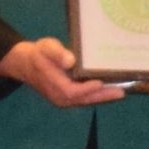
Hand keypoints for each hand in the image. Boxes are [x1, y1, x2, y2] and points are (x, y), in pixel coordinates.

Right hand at [0, 35, 127, 109]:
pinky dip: (97, 96)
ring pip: (85, 101)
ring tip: (120, 92)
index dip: (86, 88)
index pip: (70, 90)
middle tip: (120, 92)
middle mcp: (58, 96)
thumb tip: (69, 61)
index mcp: (52, 83)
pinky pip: (84, 99)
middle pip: (82, 99)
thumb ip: (56, 53)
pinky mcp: (68, 99)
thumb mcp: (46, 48)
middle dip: (102, 96)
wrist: (27, 64)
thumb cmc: (39, 54)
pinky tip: (110, 91)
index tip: (100, 83)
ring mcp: (63, 99)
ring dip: (102, 97)